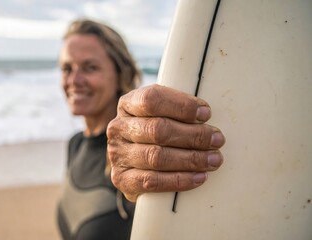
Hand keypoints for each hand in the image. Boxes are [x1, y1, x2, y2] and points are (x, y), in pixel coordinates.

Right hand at [107, 84, 224, 201]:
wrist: (133, 162)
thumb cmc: (154, 131)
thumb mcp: (160, 112)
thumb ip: (177, 109)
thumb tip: (204, 115)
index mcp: (128, 104)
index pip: (151, 99)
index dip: (181, 106)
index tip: (206, 113)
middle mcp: (118, 128)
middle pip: (158, 129)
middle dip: (193, 135)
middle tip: (216, 140)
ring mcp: (117, 154)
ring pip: (157, 156)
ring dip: (190, 159)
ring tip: (213, 160)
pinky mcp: (122, 179)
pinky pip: (152, 181)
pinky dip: (179, 180)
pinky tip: (198, 177)